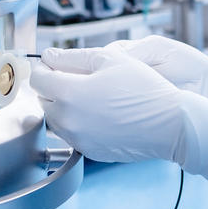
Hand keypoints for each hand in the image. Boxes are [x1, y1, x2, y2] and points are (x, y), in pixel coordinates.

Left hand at [31, 44, 207, 205]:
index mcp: (68, 94)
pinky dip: (78, 123)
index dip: (44, 68)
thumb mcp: (110, 59)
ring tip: (90, 95)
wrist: (169, 124)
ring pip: (56, 120)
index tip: (54, 64)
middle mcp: (68, 120)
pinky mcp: (90, 151)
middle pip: (44, 101)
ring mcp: (78, 139)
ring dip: (63, 106)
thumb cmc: (144, 88)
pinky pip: (73, 134)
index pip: (37, 80)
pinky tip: (100, 113)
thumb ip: (73, 56)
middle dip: (53, 87)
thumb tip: (48, 57)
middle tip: (75, 77)